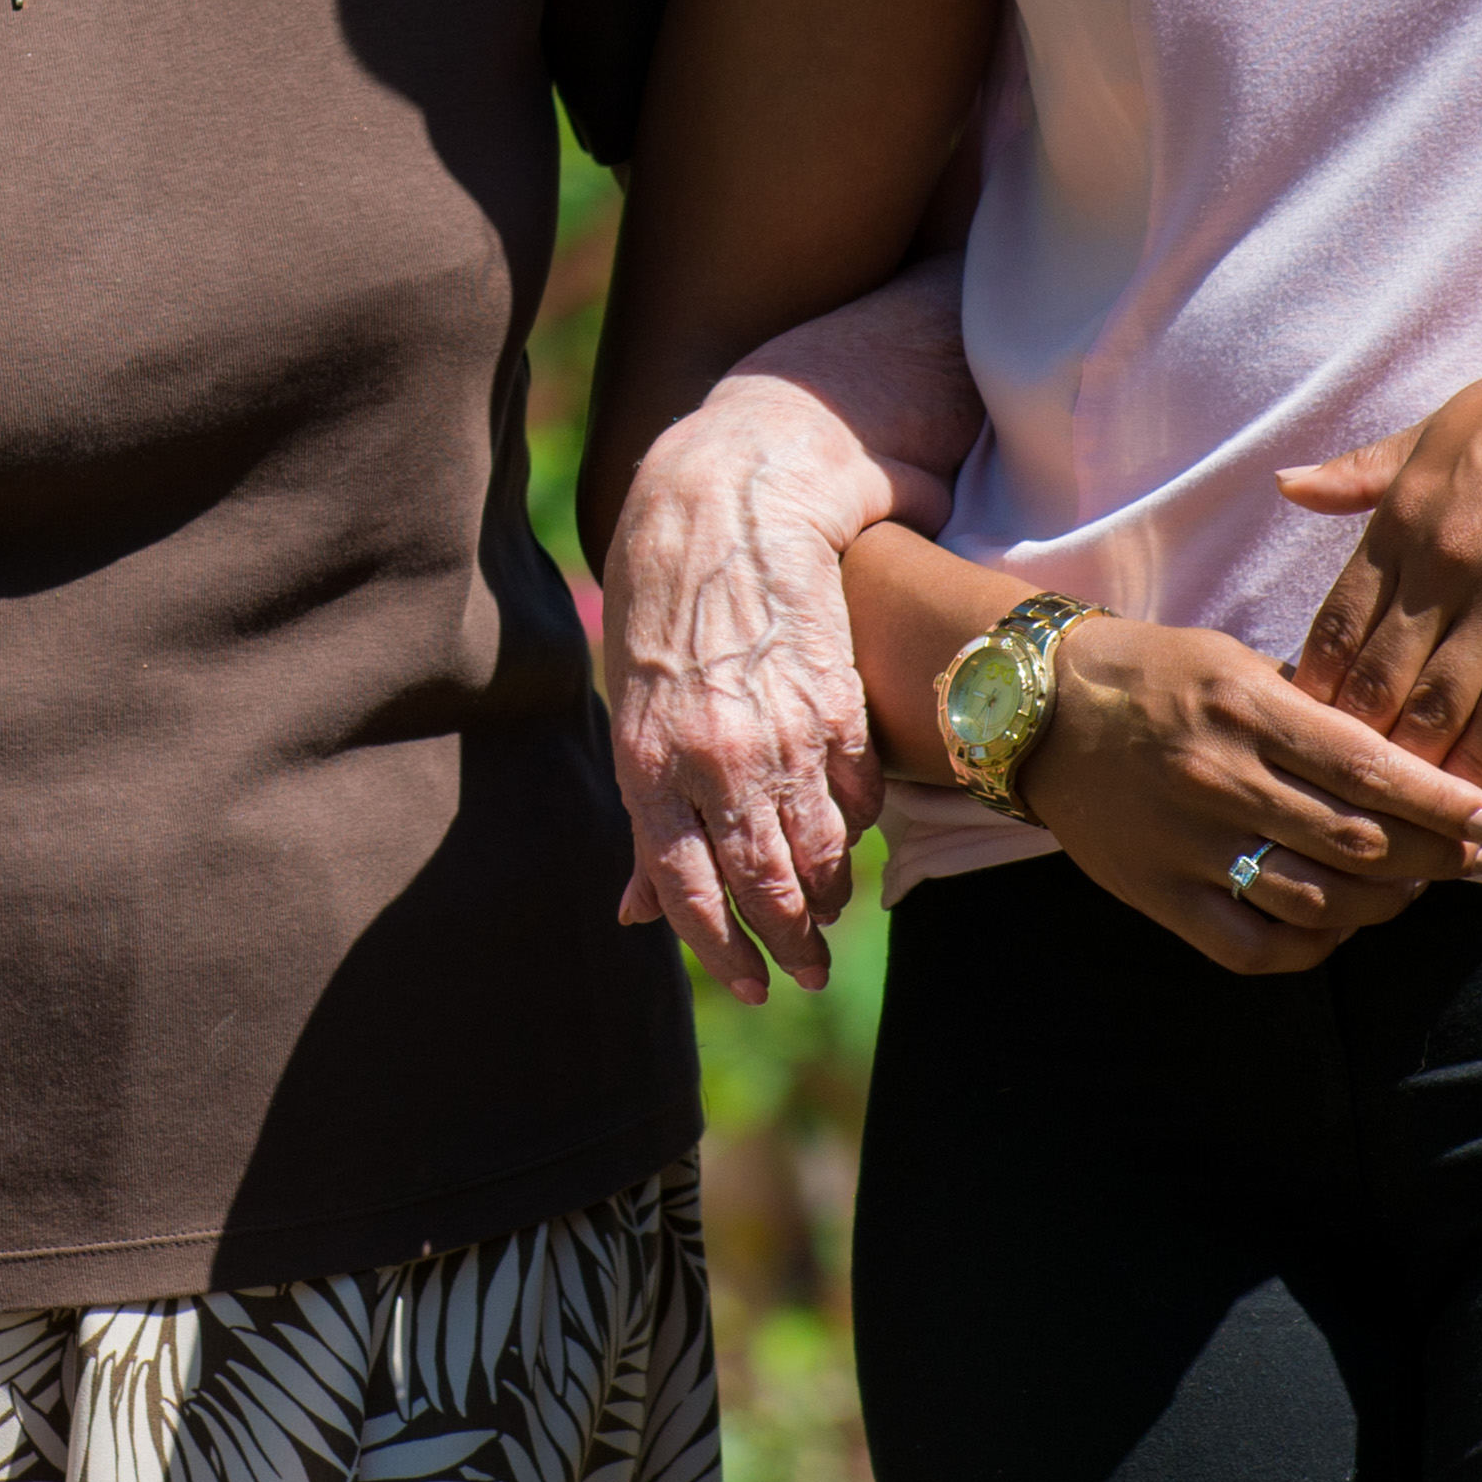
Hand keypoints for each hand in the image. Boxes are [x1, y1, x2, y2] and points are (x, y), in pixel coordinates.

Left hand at [600, 358, 917, 998]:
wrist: (729, 497)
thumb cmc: (659, 599)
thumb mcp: (627, 703)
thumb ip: (643, 814)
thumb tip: (634, 911)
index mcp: (646, 758)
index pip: (685, 889)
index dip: (721, 949)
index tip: (751, 985)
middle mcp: (713, 756)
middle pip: (761, 884)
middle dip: (788, 945)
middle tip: (802, 974)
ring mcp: (781, 732)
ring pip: (817, 852)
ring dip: (826, 899)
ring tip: (827, 922)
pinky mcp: (837, 705)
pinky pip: (855, 798)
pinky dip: (852, 832)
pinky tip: (846, 845)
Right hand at [1027, 613, 1481, 975]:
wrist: (1035, 709)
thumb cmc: (1151, 675)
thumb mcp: (1235, 663)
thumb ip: (1314, 712)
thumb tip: (1407, 765)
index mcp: (1245, 708)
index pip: (1371, 769)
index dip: (1443, 804)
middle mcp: (1219, 778)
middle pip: (1358, 841)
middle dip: (1437, 856)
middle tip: (1477, 856)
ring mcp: (1186, 843)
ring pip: (1316, 900)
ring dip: (1384, 903)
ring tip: (1412, 886)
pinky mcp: (1157, 892)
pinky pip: (1250, 946)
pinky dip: (1310, 947)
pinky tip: (1336, 927)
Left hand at [1280, 298, 1481, 781]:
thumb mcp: (1441, 425)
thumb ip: (1363, 472)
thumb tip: (1285, 484)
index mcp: (1403, 514)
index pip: (1336, 620)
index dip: (1313, 682)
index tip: (1297, 724)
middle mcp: (1445, 560)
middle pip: (1378, 673)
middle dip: (1350, 735)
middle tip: (1331, 784)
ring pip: (1440, 700)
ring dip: (1410, 760)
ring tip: (1386, 805)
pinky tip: (1463, 788)